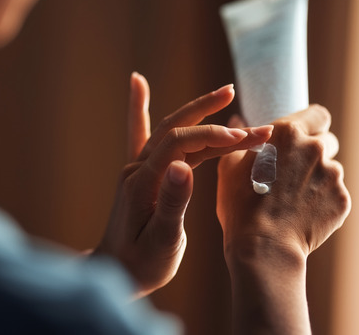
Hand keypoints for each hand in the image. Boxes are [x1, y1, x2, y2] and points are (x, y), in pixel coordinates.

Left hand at [95, 73, 272, 296]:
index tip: (244, 137)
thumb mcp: (162, 241)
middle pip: (173, 127)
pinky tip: (139, 84)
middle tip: (230, 91)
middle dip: (204, 109)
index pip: (178, 145)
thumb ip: (173, 203)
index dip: (211, 136)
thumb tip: (184, 167)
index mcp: (142, 183)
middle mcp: (137, 169)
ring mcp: (138, 169)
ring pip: (169, 131)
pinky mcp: (141, 174)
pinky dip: (144, 108)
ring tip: (226, 95)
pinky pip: (145, 134)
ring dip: (197, 113)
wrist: (115, 274)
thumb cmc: (141, 264)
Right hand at [217, 105, 350, 333]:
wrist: (263, 246)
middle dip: (314, 153)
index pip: (318, 114)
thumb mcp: (229, 167)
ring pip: (331, 169)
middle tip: (294, 172)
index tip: (303, 136)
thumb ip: (240, 140)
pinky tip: (303, 214)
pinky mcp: (342, 199)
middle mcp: (314, 148)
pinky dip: (323, 201)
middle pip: (327, 141)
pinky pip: (335, 194)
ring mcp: (332, 174)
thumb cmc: (241, 205)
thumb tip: (239, 120)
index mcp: (288, 133)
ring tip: (294, 199)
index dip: (312, 124)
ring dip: (317, 179)